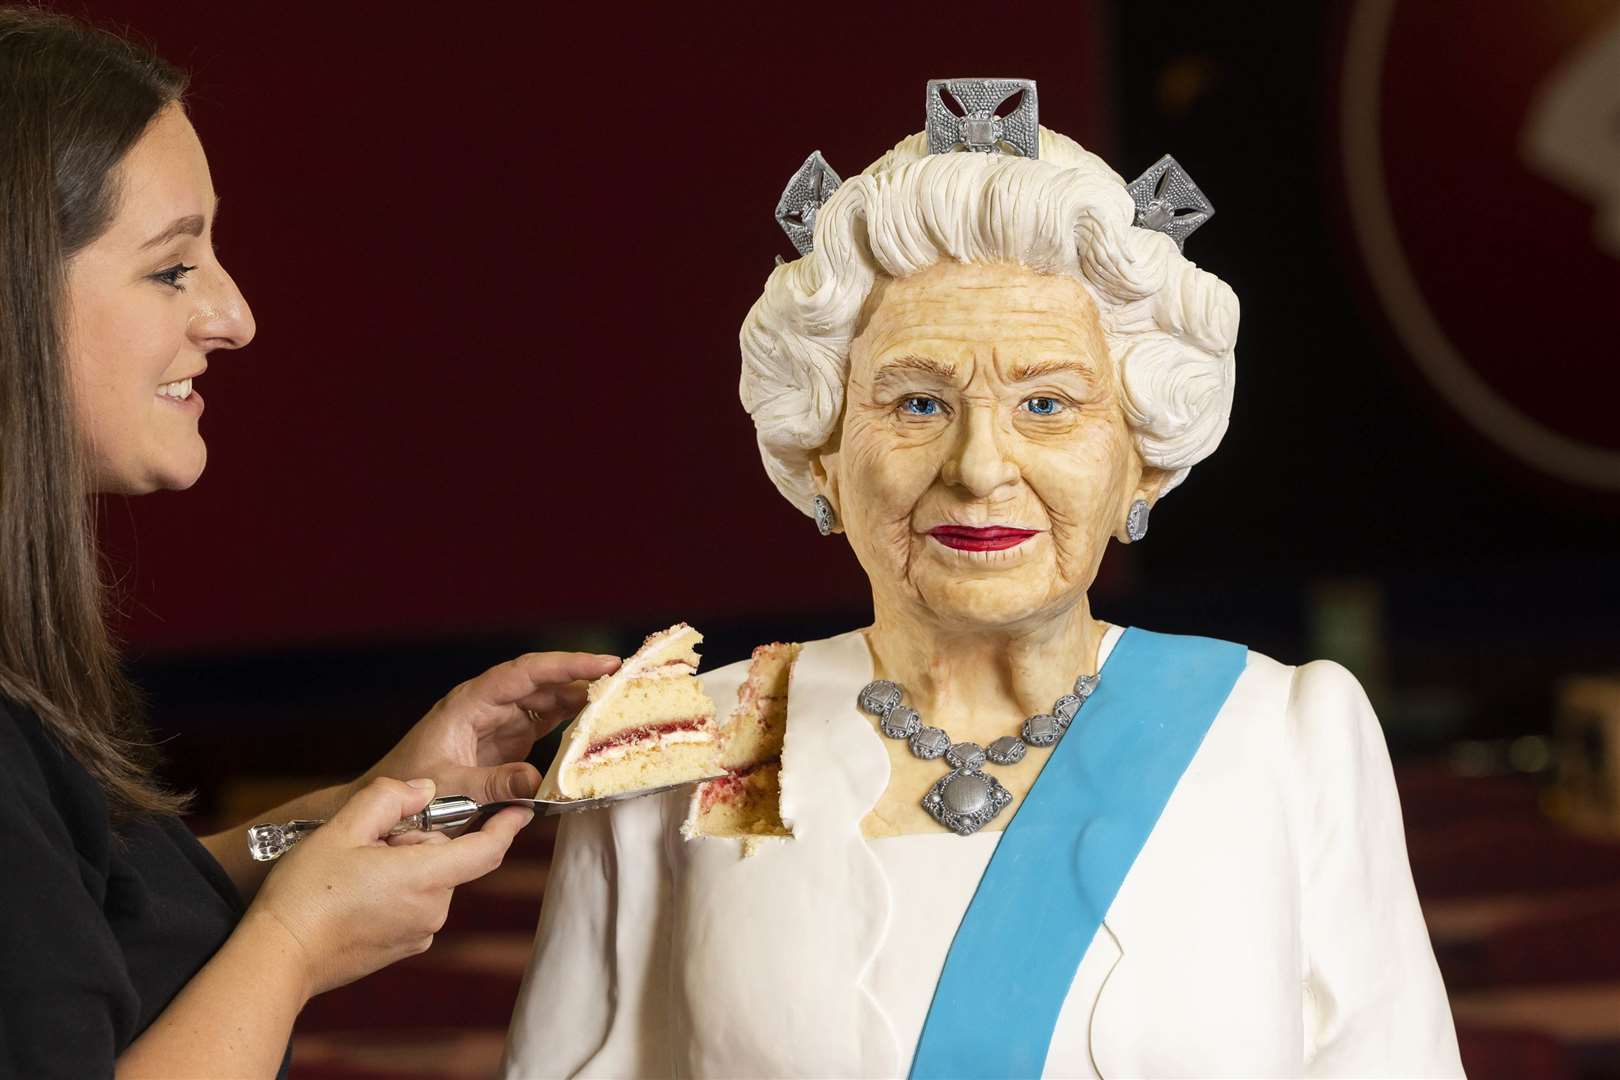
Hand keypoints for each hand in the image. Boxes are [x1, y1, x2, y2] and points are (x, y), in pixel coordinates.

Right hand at [248, 777, 531, 997]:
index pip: (488, 850)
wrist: (277, 956)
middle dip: (418, 840)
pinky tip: (354, 894)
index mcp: (428, 878)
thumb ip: (390, 798)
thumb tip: (425, 789)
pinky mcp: (402, 949)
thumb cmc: (306, 892)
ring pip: (429, 881)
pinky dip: (395, 891)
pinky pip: (413, 905)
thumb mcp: (344, 828)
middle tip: (369, 842)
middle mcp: (434, 911)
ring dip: (404, 866)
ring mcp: (419, 934)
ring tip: (355, 871)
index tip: (521, 809)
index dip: (507, 826)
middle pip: (448, 859)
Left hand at [355, 652, 620, 805]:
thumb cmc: (409, 791)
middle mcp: (488, 706)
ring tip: (621, 701)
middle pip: (544, 682)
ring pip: (549, 702)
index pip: (525, 673)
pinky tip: (597, 728)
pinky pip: (545, 726)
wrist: (388, 809)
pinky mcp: (507, 745)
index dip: (565, 666)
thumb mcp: (450, 790)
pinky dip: (572, 725)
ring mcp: (499, 724)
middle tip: (627, 680)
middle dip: (584, 678)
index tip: (603, 665)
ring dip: (582, 701)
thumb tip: (539, 781)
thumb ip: (493, 785)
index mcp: (471, 703)